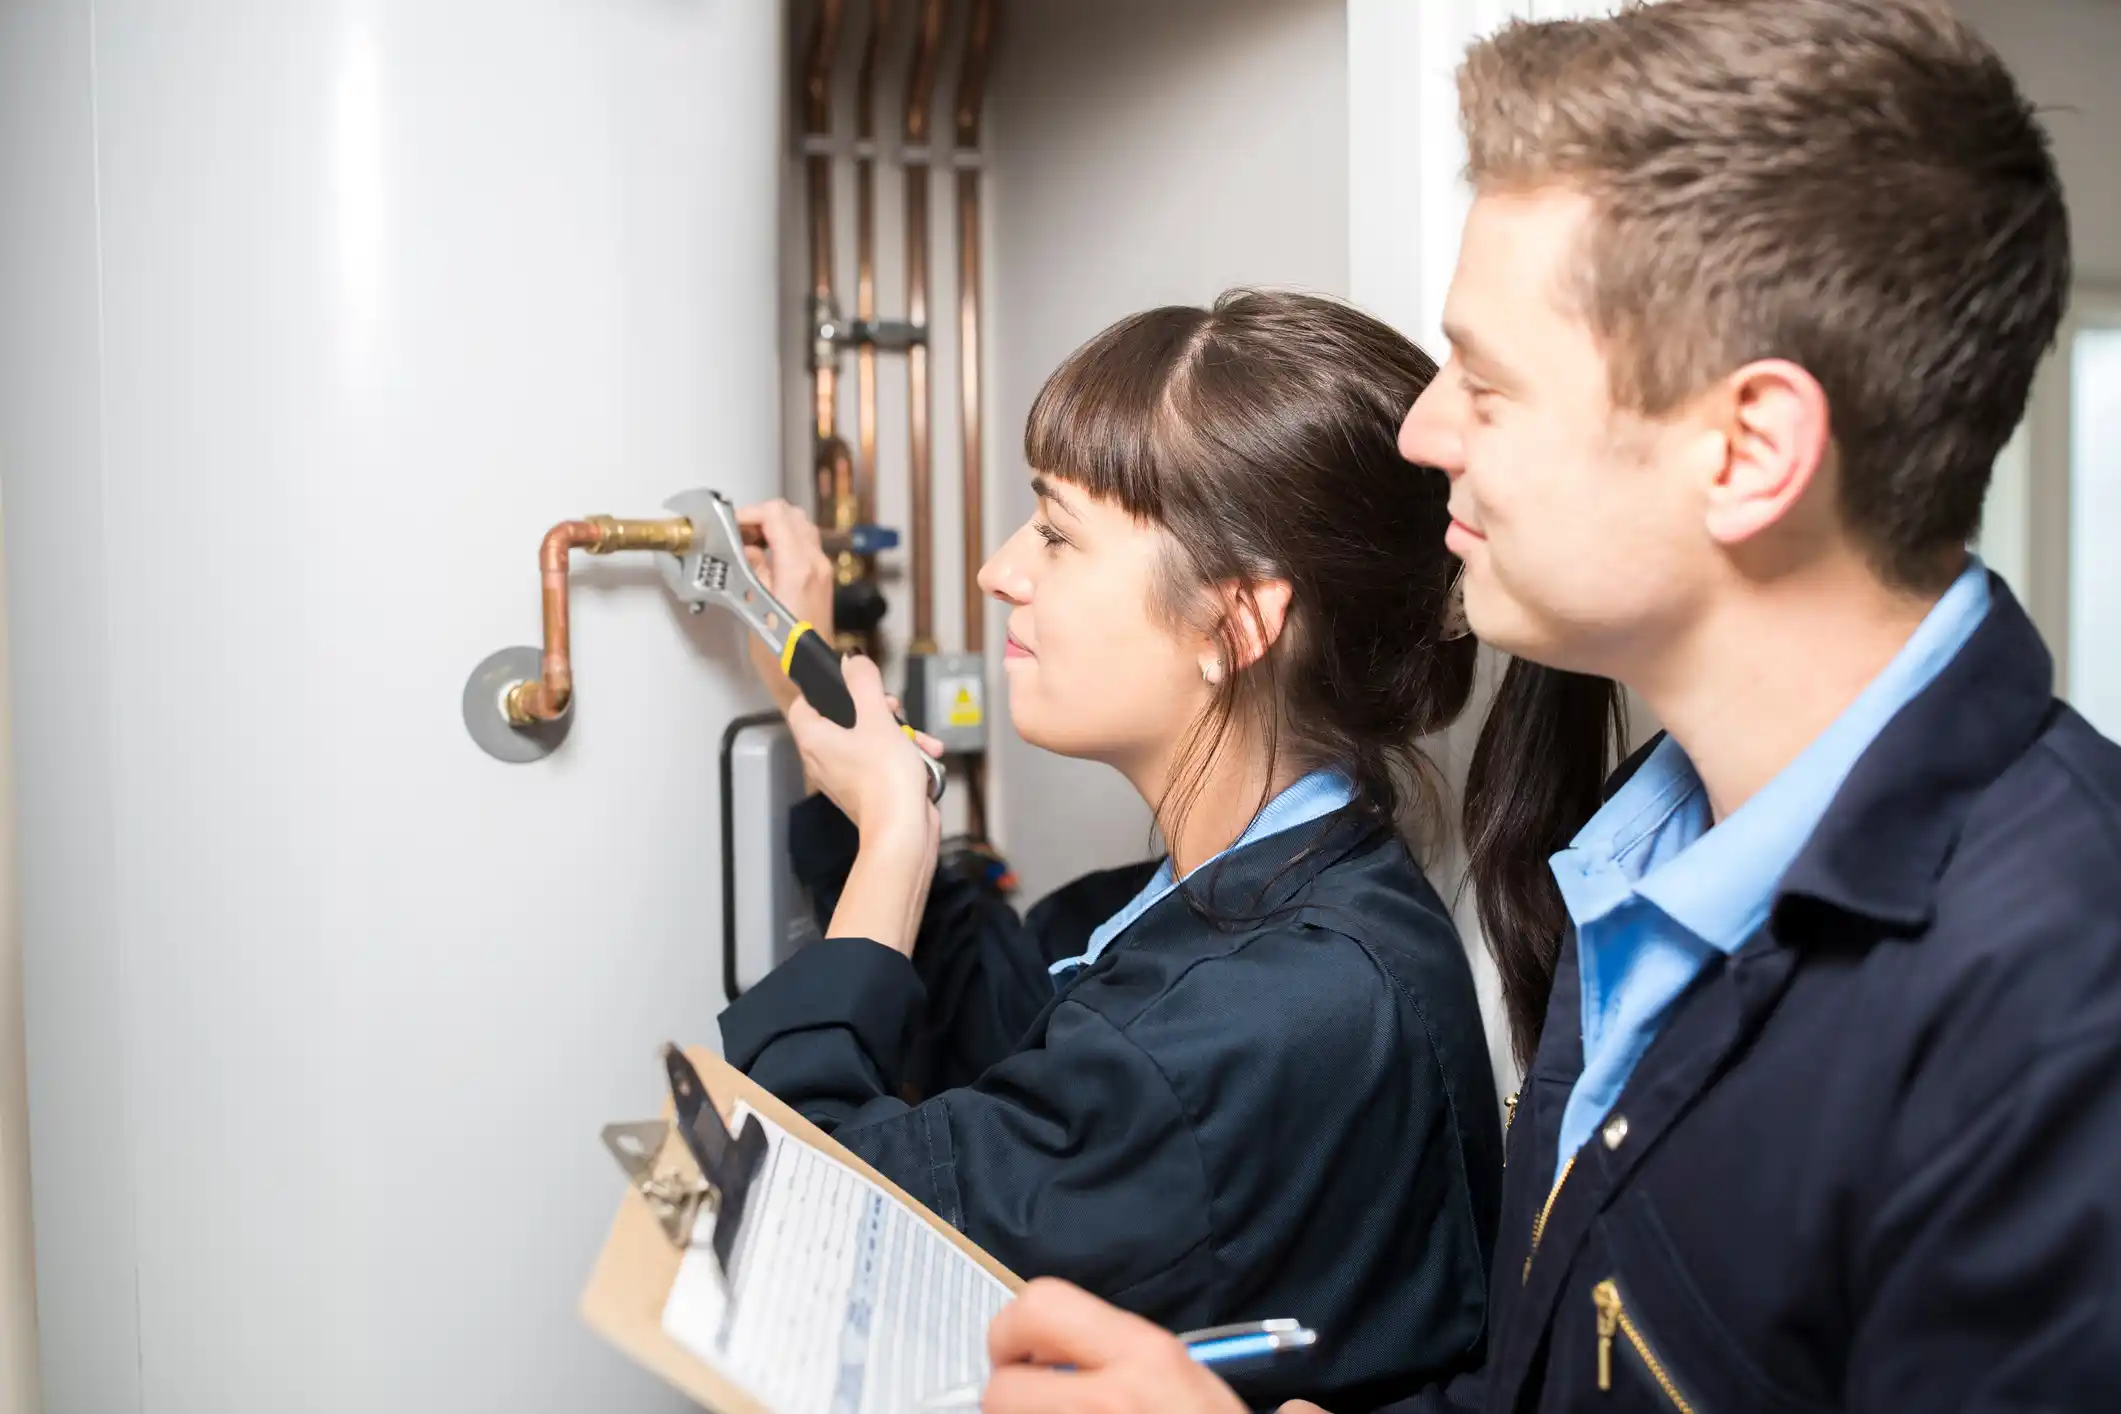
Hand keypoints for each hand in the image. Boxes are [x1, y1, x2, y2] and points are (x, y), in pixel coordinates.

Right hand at [737, 498, 836, 716]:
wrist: (809, 676)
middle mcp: (815, 564)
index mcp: (798, 568)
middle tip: (739, 531)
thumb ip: (751, 569)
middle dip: (761, 516)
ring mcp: (822, 570)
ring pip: (800, 526)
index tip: (732, 524)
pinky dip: (784, 540)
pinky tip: (764, 558)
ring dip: (774, 527)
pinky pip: (804, 545)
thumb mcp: (754, 607)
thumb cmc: (783, 655)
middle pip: (791, 514)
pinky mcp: (822, 579)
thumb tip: (744, 548)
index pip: (776, 515)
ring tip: (748, 543)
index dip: (749, 513)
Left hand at [785, 654, 942, 846]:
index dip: (826, 690)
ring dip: (899, 733)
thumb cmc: (884, 781)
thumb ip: (863, 682)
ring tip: (917, 739)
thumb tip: (852, 662)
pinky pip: (882, 761)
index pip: (803, 704)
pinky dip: (903, 755)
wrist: (902, 830)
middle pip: (844, 719)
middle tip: (891, 709)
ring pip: (869, 739)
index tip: (848, 683)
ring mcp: (846, 776)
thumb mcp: (877, 717)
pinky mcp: (868, 789)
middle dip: (877, 711)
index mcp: (814, 740)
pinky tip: (924, 756)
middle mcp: (823, 759)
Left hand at [981, 1279, 1249, 1413]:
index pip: (1041, 1306)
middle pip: (1001, 1387)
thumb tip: (1295, 1408)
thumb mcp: (1238, 1407)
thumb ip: (1228, 1388)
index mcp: (1147, 1358)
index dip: (1015, 1331)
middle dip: (1009, 1394)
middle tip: (1035, 1398)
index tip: (1027, 1353)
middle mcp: (1107, 1400)